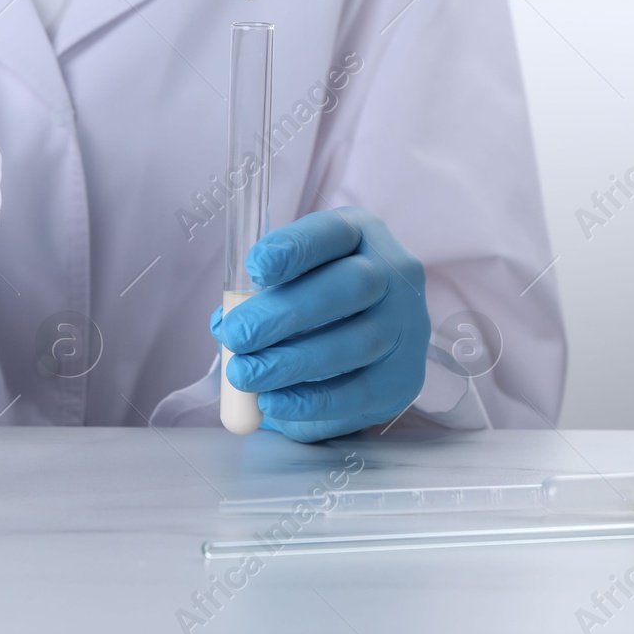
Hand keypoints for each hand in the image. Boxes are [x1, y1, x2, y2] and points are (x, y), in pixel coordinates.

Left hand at [211, 207, 428, 441]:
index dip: (296, 247)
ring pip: (357, 342)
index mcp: (362, 235)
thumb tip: (225, 322)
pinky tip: (272, 402)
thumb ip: (257, 296)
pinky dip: (311, 402)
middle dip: (287, 312)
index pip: (335, 231)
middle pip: (351, 286)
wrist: (371, 344)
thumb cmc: (316, 303)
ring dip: (292, 362)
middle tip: (237, 335)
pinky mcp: (404, 377)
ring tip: (245, 374)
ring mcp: (408, 326)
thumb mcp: (289, 282)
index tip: (255, 266)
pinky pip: (361, 392)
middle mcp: (396, 275)